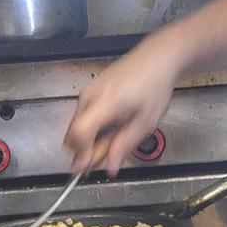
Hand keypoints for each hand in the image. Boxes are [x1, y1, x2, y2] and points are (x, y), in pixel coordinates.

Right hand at [64, 42, 179, 173]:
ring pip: (76, 126)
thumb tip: (110, 167)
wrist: (155, 58)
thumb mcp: (146, 122)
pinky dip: (91, 127)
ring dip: (89, 138)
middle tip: (110, 150)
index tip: (86, 167)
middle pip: (72, 133)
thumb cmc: (155, 86)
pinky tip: (112, 123)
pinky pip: (82, 116)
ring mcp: (87, 91)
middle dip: (85, 150)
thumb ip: (125, 145)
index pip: (79, 133)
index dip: (80, 153)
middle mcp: (91, 96)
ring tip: (116, 133)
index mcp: (106, 103)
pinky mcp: (89, 91)